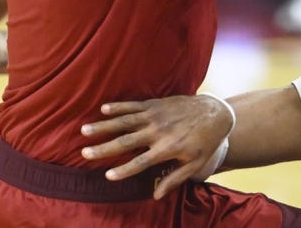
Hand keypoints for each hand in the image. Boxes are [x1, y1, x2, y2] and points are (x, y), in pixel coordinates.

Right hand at [79, 95, 232, 199]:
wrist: (215, 113)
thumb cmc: (205, 142)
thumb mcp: (194, 165)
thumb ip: (174, 179)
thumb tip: (156, 196)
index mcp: (167, 149)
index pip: (140, 162)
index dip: (123, 170)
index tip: (107, 175)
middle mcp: (158, 132)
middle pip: (126, 141)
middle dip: (104, 148)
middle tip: (85, 153)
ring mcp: (155, 116)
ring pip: (124, 121)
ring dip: (104, 126)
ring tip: (85, 130)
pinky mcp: (155, 104)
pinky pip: (133, 105)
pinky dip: (118, 107)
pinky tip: (103, 109)